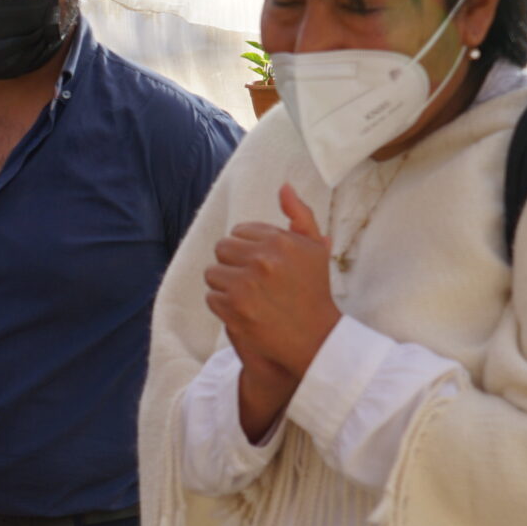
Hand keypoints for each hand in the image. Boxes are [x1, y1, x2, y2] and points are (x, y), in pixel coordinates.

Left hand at [205, 181, 341, 388]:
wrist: (314, 339)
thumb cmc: (313, 291)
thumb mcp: (315, 249)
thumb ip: (300, 216)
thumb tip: (284, 186)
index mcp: (280, 241)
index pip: (240, 231)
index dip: (248, 249)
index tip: (261, 266)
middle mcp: (263, 259)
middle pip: (222, 249)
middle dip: (233, 263)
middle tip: (250, 281)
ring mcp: (246, 285)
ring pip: (213, 272)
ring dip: (225, 284)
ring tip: (246, 296)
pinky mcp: (234, 309)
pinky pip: (211, 296)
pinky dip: (222, 304)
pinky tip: (242, 310)